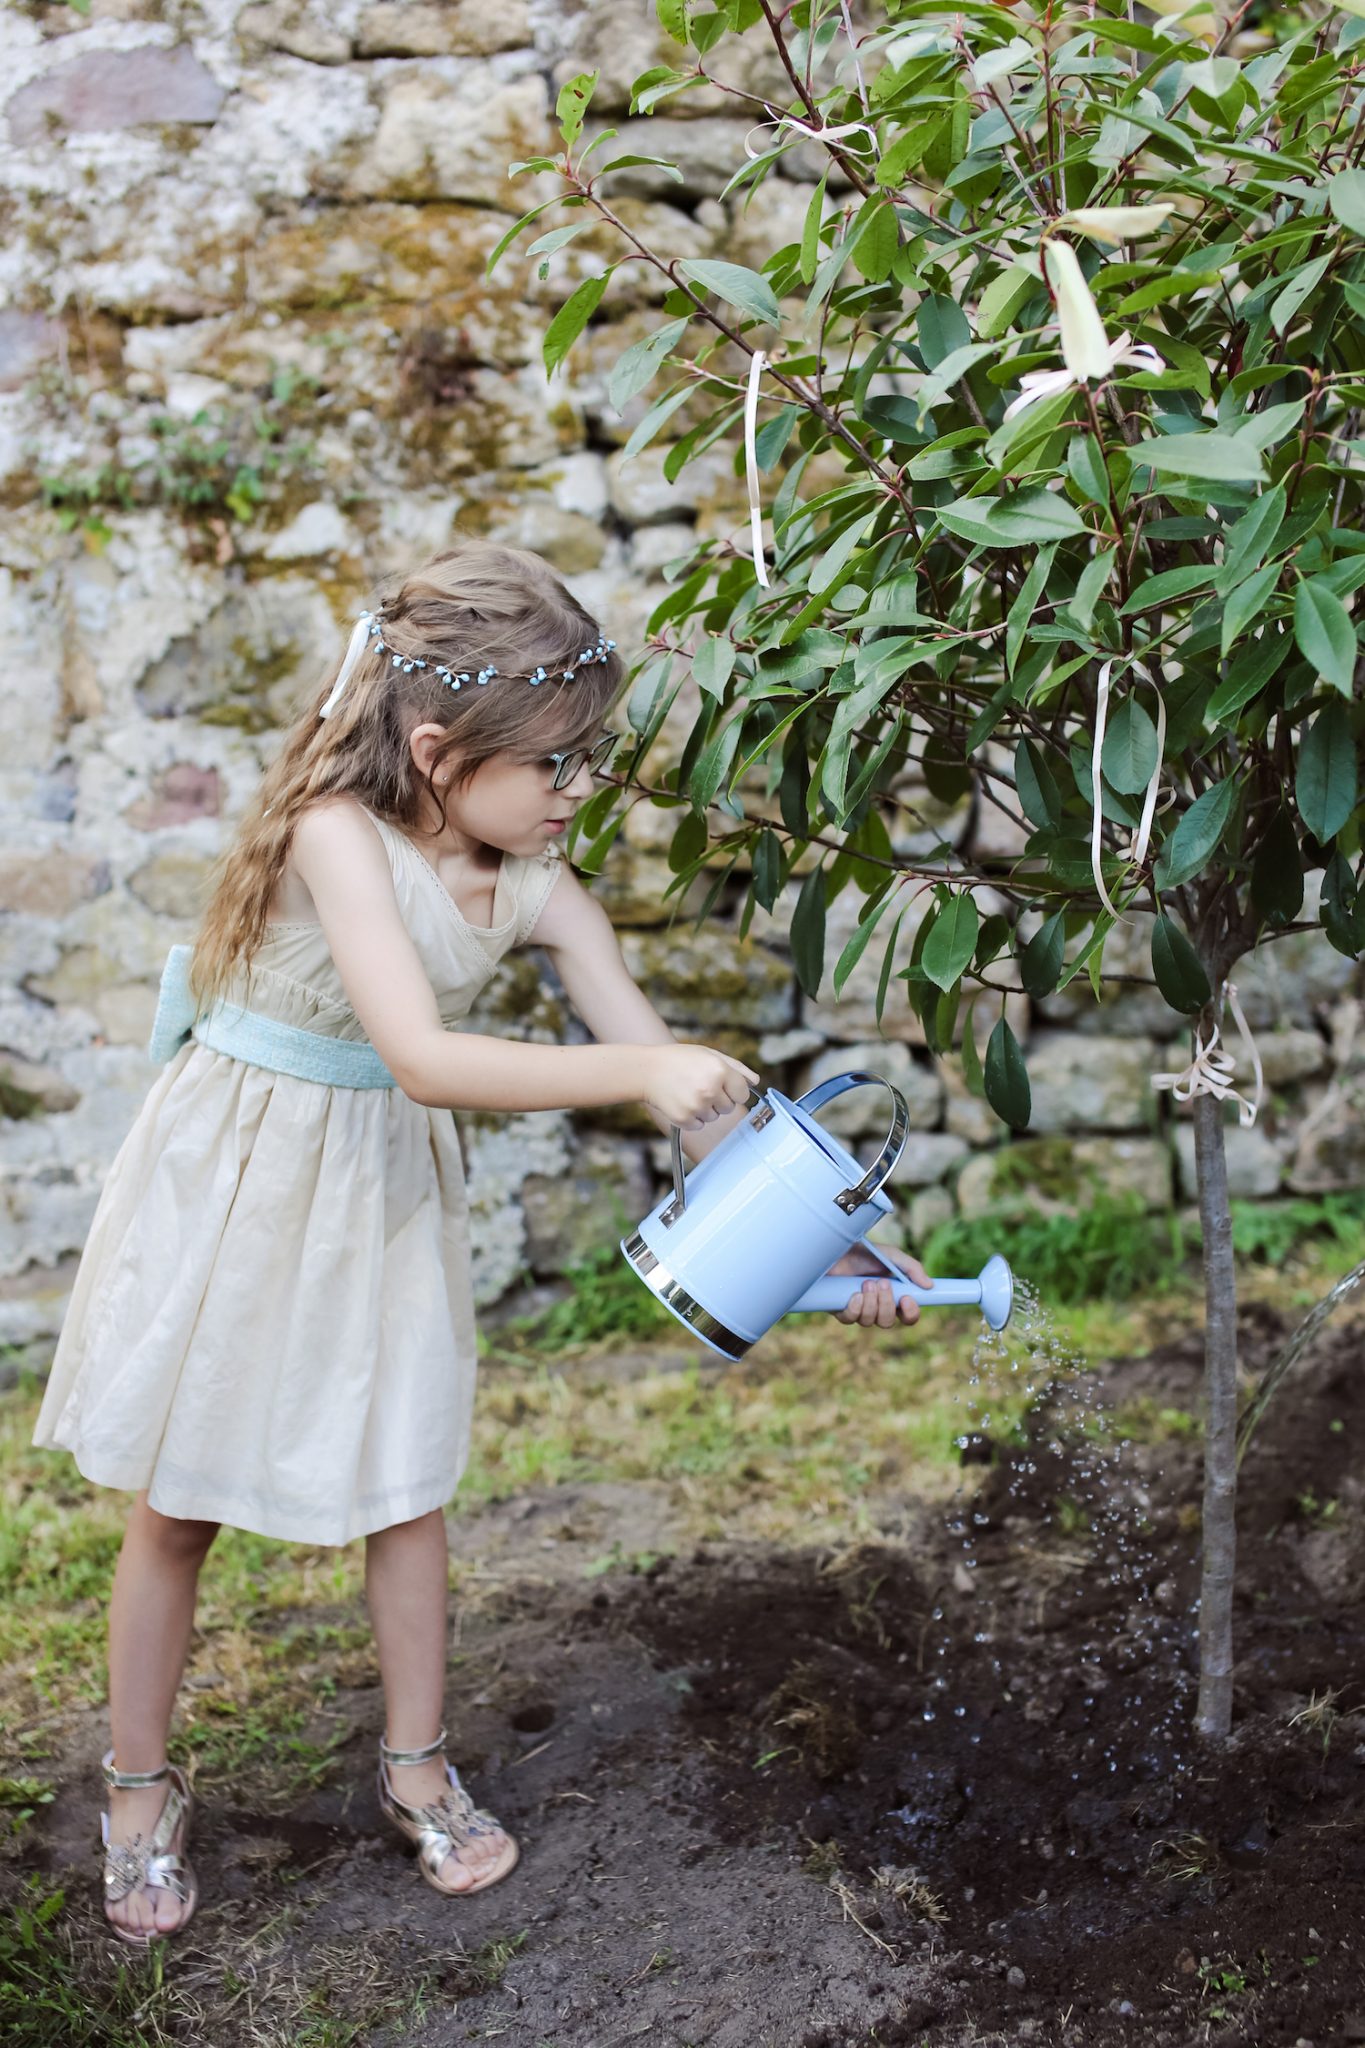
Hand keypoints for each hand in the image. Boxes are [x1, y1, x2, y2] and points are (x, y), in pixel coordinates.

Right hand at [640, 1043, 757, 1129]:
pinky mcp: (684, 1119)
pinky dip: (692, 1118)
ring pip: (714, 1117)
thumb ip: (736, 1068)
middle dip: (719, 1100)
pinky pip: (699, 1125)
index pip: (743, 1094)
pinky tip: (681, 1102)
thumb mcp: (709, 1054)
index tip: (722, 1085)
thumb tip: (755, 1082)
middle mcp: (710, 1089)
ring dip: (705, 1109)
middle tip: (700, 1086)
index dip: (734, 1090)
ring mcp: (697, 1106)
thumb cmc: (680, 1060)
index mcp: (720, 1071)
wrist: (647, 1071)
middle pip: (729, 1107)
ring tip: (688, 1092)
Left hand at [827, 1244, 932, 1328]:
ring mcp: (858, 1310)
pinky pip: (851, 1319)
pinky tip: (854, 1294)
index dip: (911, 1313)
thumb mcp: (891, 1256)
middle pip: (887, 1322)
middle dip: (886, 1304)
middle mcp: (876, 1307)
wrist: (835, 1248)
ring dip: (870, 1302)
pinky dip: (855, 1307)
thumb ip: (911, 1269)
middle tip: (881, 1283)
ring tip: (866, 1282)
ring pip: (870, 1322)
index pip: (907, 1316)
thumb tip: (929, 1286)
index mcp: (892, 1296)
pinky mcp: (841, 1310)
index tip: (908, 1299)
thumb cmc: (863, 1252)